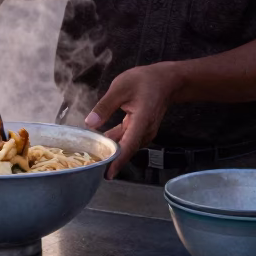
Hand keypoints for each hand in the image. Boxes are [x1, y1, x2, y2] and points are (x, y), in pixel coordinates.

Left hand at [84, 62, 179, 178]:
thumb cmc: (145, 81)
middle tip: (91, 168)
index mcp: (141, 120)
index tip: (108, 174)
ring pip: (127, 146)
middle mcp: (145, 131)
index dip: (118, 161)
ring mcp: (145, 132)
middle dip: (110, 160)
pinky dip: (116, 143)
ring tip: (92, 158)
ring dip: (112, 151)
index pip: (129, 145)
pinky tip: (101, 143)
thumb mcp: (120, 88)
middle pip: (127, 150)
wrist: (166, 81)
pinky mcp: (142, 131)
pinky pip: (128, 140)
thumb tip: (89, 123)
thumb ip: (105, 106)